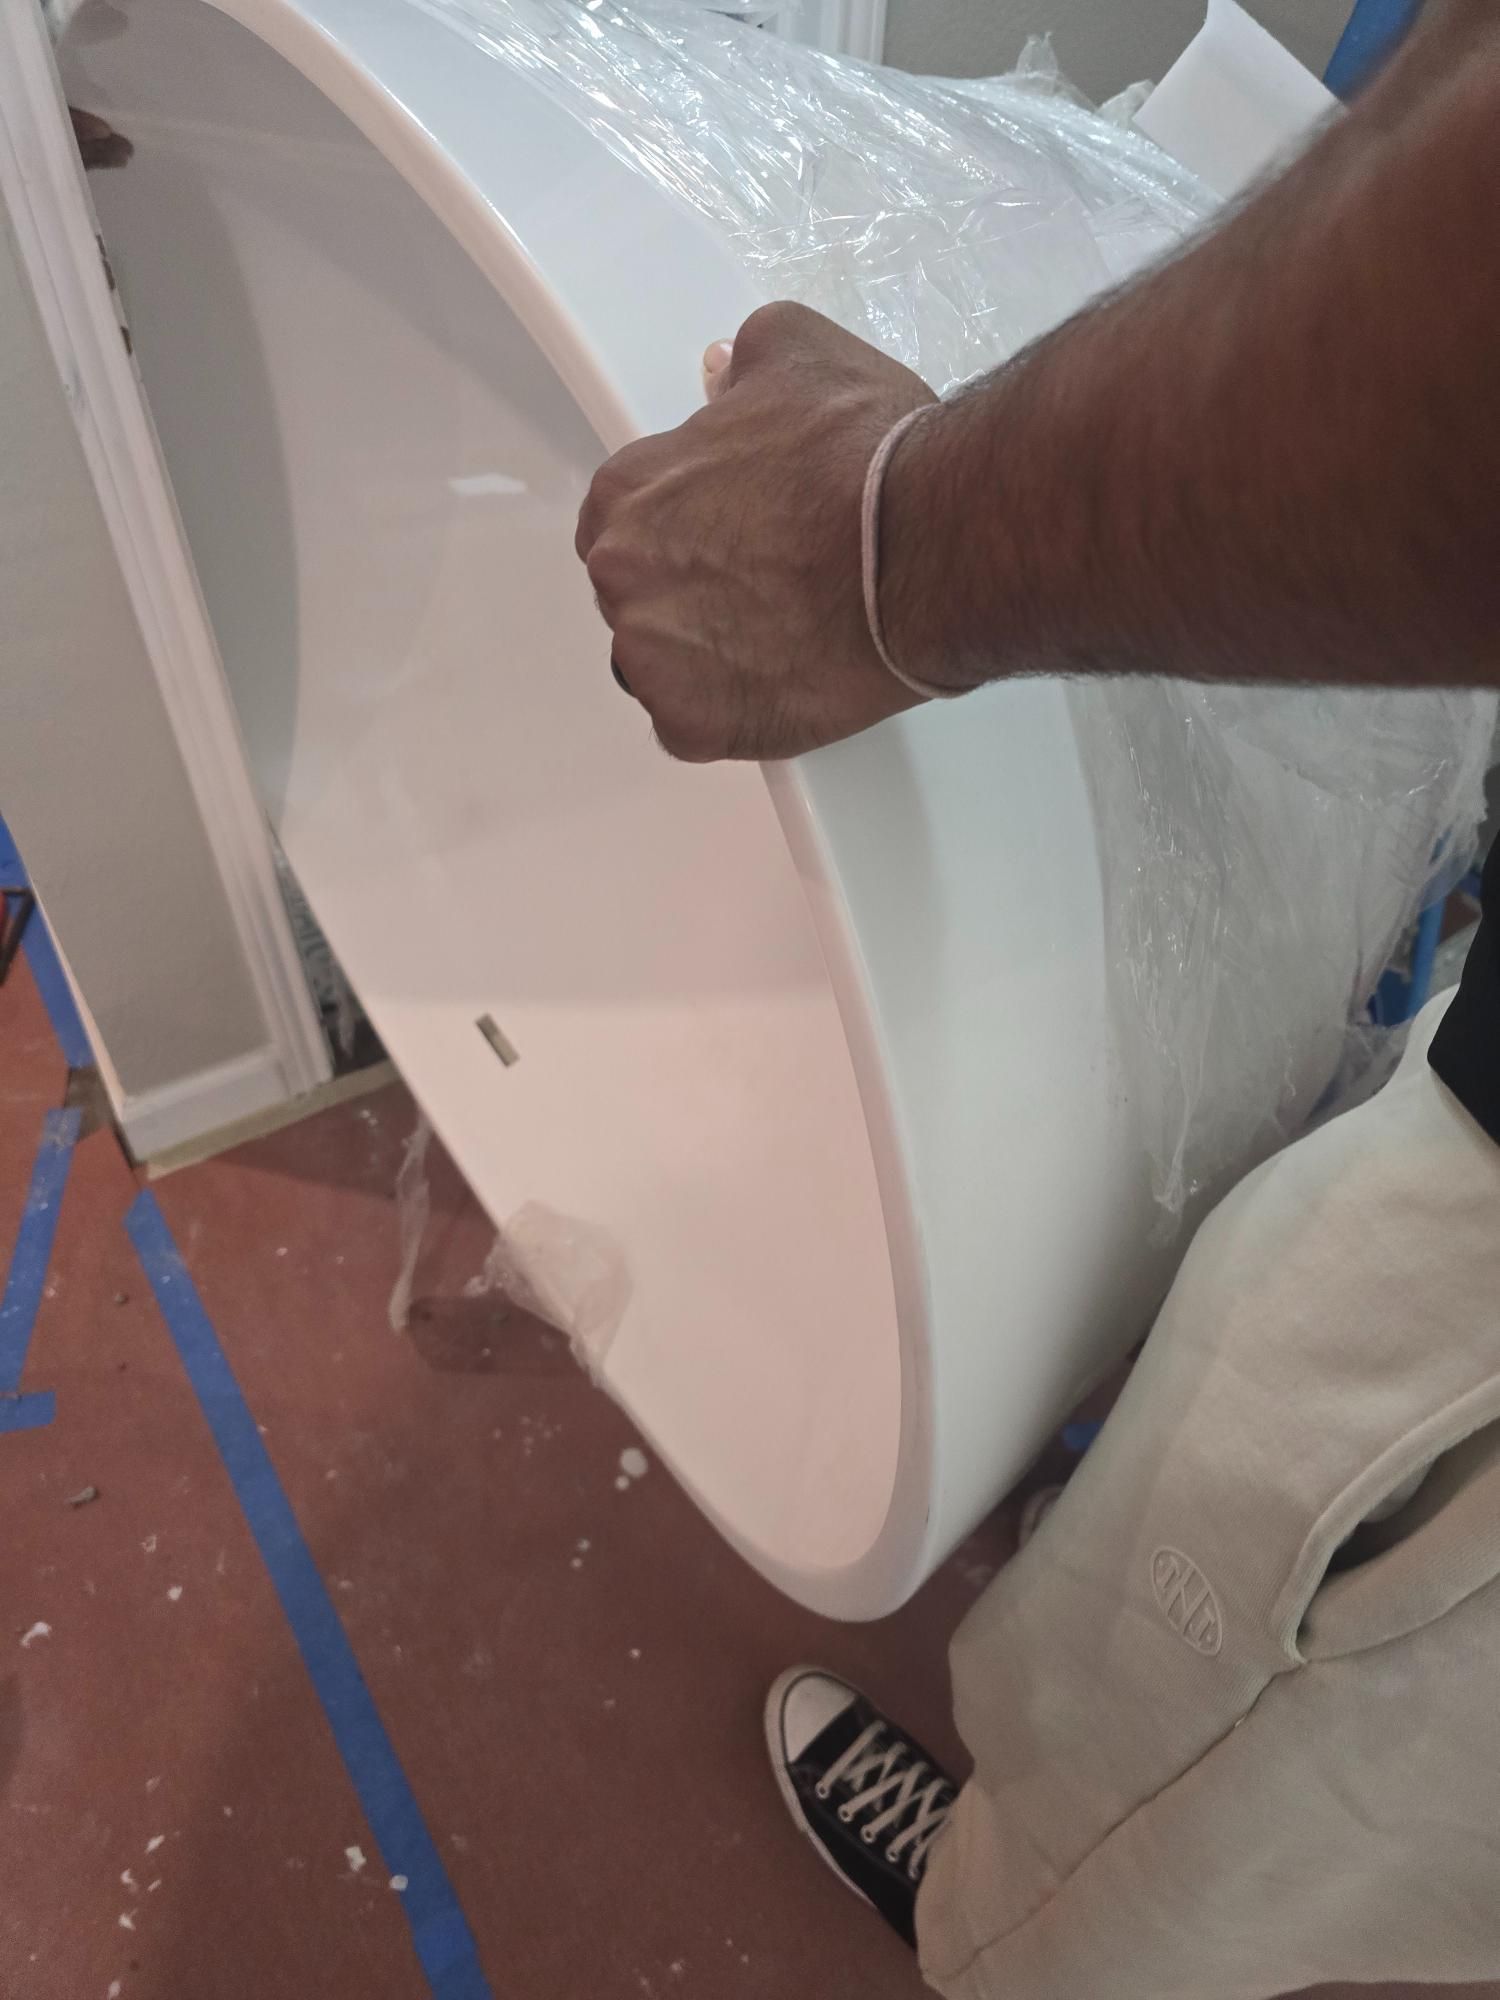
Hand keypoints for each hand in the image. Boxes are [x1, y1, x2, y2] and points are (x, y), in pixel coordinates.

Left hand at [575, 301, 936, 761]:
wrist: (927, 545)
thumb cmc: (868, 459)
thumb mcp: (802, 354)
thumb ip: (747, 359)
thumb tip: (734, 368)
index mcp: (629, 490)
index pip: (623, 524)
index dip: (683, 534)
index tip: (734, 542)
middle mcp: (622, 572)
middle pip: (637, 597)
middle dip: (692, 597)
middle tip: (769, 589)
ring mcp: (650, 654)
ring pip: (660, 668)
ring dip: (709, 659)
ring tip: (784, 638)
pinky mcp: (692, 722)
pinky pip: (692, 729)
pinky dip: (731, 715)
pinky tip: (784, 681)